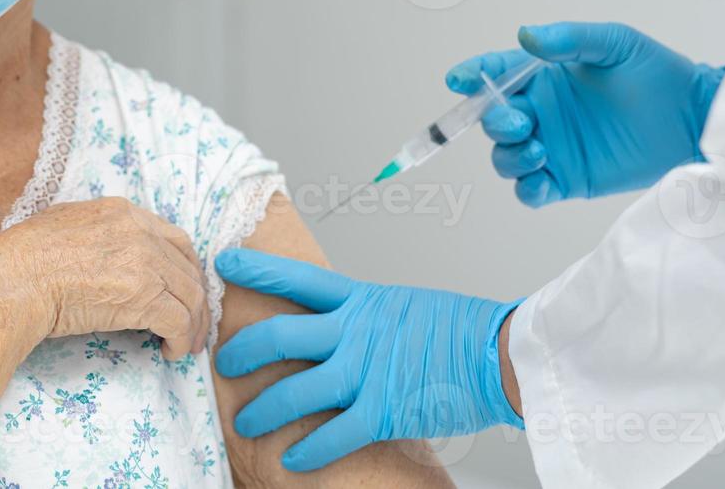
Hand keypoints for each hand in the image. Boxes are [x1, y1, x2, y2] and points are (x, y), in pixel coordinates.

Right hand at [0, 196, 209, 358]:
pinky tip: (170, 352)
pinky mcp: (144, 296)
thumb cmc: (23, 260)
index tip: (185, 291)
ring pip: (190, 296)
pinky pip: (178, 321)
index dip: (185, 268)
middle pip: (188, 268)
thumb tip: (105, 255)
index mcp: (123, 213)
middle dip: (196, 300)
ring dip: (193, 324)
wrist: (13, 280)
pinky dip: (180, 339)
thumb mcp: (65, 226)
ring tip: (185, 345)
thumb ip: (96, 234)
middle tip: (195, 326)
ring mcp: (145, 262)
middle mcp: (141, 232)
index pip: (174, 239)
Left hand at [214, 248, 519, 471]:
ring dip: (263, 411)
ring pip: (295, 392)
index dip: (258, 270)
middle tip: (224, 363)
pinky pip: (333, 435)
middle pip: (280, 336)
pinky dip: (308, 451)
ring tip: (247, 423)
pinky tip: (293, 460)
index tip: (225, 264)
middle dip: (243, 352)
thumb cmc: (463, 330)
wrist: (500, 352)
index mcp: (362, 300)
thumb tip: (347, 331)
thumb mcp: (407, 306)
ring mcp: (366, 371)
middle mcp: (355, 332)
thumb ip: (370, 318)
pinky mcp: (382, 410)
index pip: (299, 278)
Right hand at [446, 21, 724, 205]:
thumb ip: (569, 39)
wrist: (693, 121)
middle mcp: (542, 112)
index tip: (459, 80)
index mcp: (544, 76)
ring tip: (541, 150)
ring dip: (510, 156)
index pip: (495, 73)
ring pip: (505, 157)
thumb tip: (526, 35)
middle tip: (523, 122)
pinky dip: (526, 188)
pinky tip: (543, 179)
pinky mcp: (567, 180)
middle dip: (494, 122)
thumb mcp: (614, 43)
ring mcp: (552, 148)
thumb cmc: (657, 73)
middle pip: (492, 121)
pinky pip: (530, 190)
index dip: (472, 75)